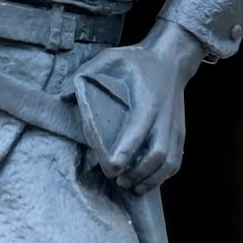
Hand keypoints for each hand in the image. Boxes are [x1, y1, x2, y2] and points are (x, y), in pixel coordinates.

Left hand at [75, 18, 205, 195]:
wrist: (171, 59)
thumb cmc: (137, 60)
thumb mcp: (110, 57)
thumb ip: (86, 72)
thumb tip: (62, 95)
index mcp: (147, 101)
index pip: (138, 131)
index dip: (126, 153)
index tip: (110, 168)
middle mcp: (164, 117)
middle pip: (157, 154)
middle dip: (138, 172)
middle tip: (117, 180)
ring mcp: (175, 126)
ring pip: (169, 161)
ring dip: (152, 178)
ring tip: (130, 186)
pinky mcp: (180, 132)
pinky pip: (176, 160)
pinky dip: (163, 175)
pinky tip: (147, 181)